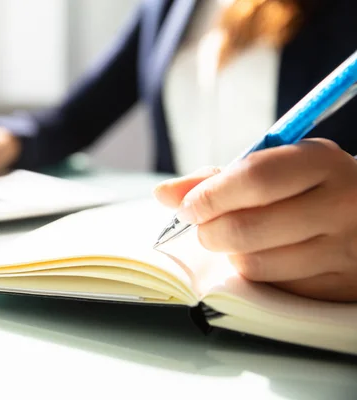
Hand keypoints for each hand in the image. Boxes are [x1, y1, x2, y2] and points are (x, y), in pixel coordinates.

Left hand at [154, 139, 356, 301]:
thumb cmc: (310, 187)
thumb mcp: (277, 167)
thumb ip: (219, 178)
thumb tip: (164, 194)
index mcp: (322, 162)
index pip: (252, 179)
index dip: (208, 196)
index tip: (187, 206)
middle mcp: (341, 205)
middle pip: (245, 229)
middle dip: (208, 231)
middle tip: (204, 227)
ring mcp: (345, 250)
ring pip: (255, 265)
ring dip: (231, 255)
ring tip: (240, 240)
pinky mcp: (341, 287)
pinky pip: (275, 288)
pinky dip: (258, 274)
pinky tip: (268, 256)